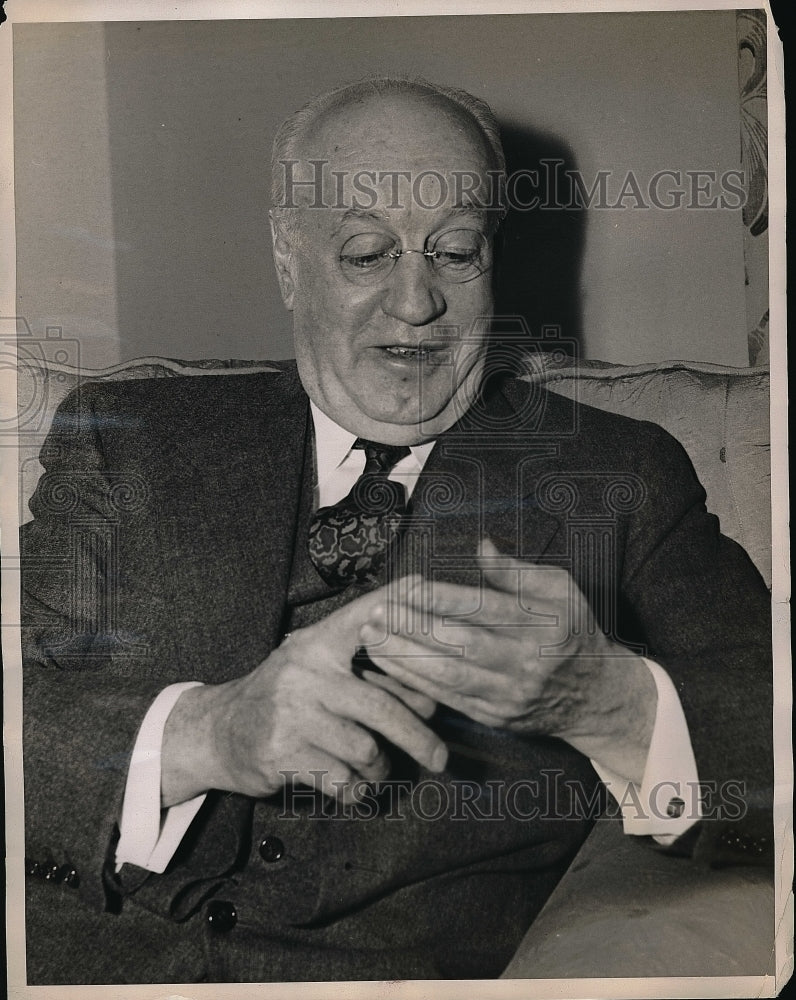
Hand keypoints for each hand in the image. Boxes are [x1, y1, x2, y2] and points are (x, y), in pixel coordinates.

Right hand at [161, 578, 447, 806]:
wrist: (217, 731)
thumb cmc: (283, 698)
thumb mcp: (314, 668)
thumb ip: (364, 673)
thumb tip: (430, 696)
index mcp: (315, 644)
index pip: (359, 617)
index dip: (394, 601)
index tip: (424, 585)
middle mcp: (304, 672)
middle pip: (380, 705)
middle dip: (417, 737)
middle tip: (441, 758)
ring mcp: (292, 713)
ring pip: (365, 749)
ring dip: (379, 768)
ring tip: (376, 768)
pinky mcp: (281, 753)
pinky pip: (341, 780)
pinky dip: (355, 790)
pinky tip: (352, 786)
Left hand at [359, 539, 656, 783]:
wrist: (594, 695)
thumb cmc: (572, 629)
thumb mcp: (559, 588)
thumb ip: (516, 570)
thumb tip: (481, 545)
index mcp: (543, 624)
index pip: (483, 608)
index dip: (441, 598)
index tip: (405, 586)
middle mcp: (526, 662)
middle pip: (460, 644)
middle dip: (412, 629)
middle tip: (374, 613)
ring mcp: (510, 694)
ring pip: (449, 676)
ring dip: (404, 657)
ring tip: (371, 638)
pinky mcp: (496, 717)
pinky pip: (448, 699)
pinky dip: (415, 682)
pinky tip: (389, 665)